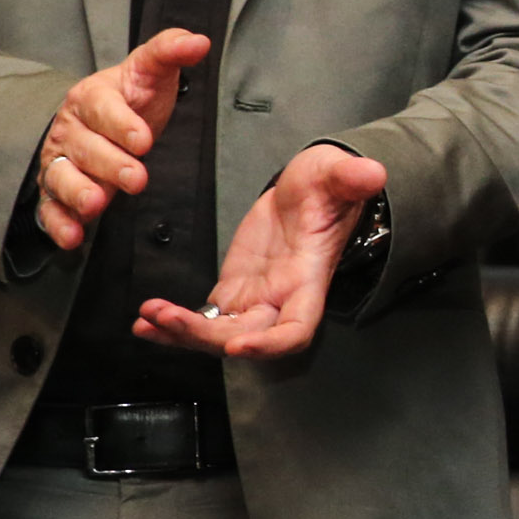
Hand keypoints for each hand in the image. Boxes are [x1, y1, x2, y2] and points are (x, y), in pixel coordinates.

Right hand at [34, 30, 212, 248]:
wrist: (106, 118)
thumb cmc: (133, 95)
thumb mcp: (152, 70)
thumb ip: (171, 51)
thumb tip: (199, 41)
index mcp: (91, 97)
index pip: (103, 109)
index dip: (121, 124)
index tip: (144, 140)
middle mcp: (70, 129)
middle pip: (84, 148)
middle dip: (109, 164)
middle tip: (136, 179)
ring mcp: (60, 161)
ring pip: (61, 178)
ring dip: (77, 193)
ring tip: (96, 204)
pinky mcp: (57, 191)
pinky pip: (51, 209)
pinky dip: (59, 224)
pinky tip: (73, 237)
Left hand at [132, 143, 385, 358]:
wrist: (308, 189)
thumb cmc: (327, 185)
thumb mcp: (336, 174)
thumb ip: (352, 177)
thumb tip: (372, 173)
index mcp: (307, 278)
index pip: (296, 329)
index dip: (268, 345)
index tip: (236, 345)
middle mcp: (281, 297)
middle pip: (245, 337)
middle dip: (204, 336)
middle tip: (166, 317)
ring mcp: (256, 297)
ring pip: (218, 333)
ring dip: (182, 332)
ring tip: (148, 317)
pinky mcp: (234, 290)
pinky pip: (204, 319)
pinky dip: (173, 325)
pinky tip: (146, 321)